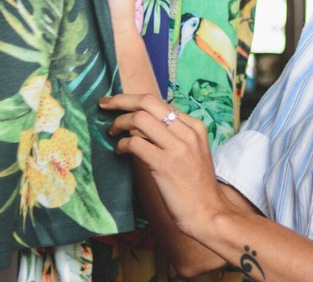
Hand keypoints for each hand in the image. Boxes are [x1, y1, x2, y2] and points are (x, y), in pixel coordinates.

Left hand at [101, 94, 228, 237]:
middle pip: (148, 102)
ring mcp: (177, 147)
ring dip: (119, 123)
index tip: (117, 103)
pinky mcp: (164, 164)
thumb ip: (174, 135)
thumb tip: (142, 124)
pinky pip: (135, 143)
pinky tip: (120, 151)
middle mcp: (188, 132)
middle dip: (121, 100)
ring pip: (139, 119)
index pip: (159, 102)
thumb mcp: (191, 152)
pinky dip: (122, 144)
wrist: (208, 212)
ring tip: (112, 132)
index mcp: (195, 126)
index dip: (133, 100)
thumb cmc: (196, 185)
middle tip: (104, 105)